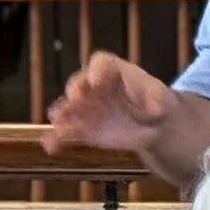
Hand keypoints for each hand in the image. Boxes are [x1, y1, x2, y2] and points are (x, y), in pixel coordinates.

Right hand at [44, 53, 175, 154]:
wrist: (149, 123)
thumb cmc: (152, 100)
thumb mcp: (158, 95)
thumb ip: (155, 98)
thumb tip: (157, 108)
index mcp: (112, 70)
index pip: (100, 63)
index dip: (96, 70)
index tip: (96, 80)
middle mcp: (93, 86)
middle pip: (79, 82)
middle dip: (75, 89)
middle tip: (75, 98)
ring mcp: (85, 107)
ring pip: (68, 107)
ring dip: (62, 113)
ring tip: (58, 120)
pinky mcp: (82, 128)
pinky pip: (66, 132)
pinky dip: (57, 138)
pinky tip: (51, 146)